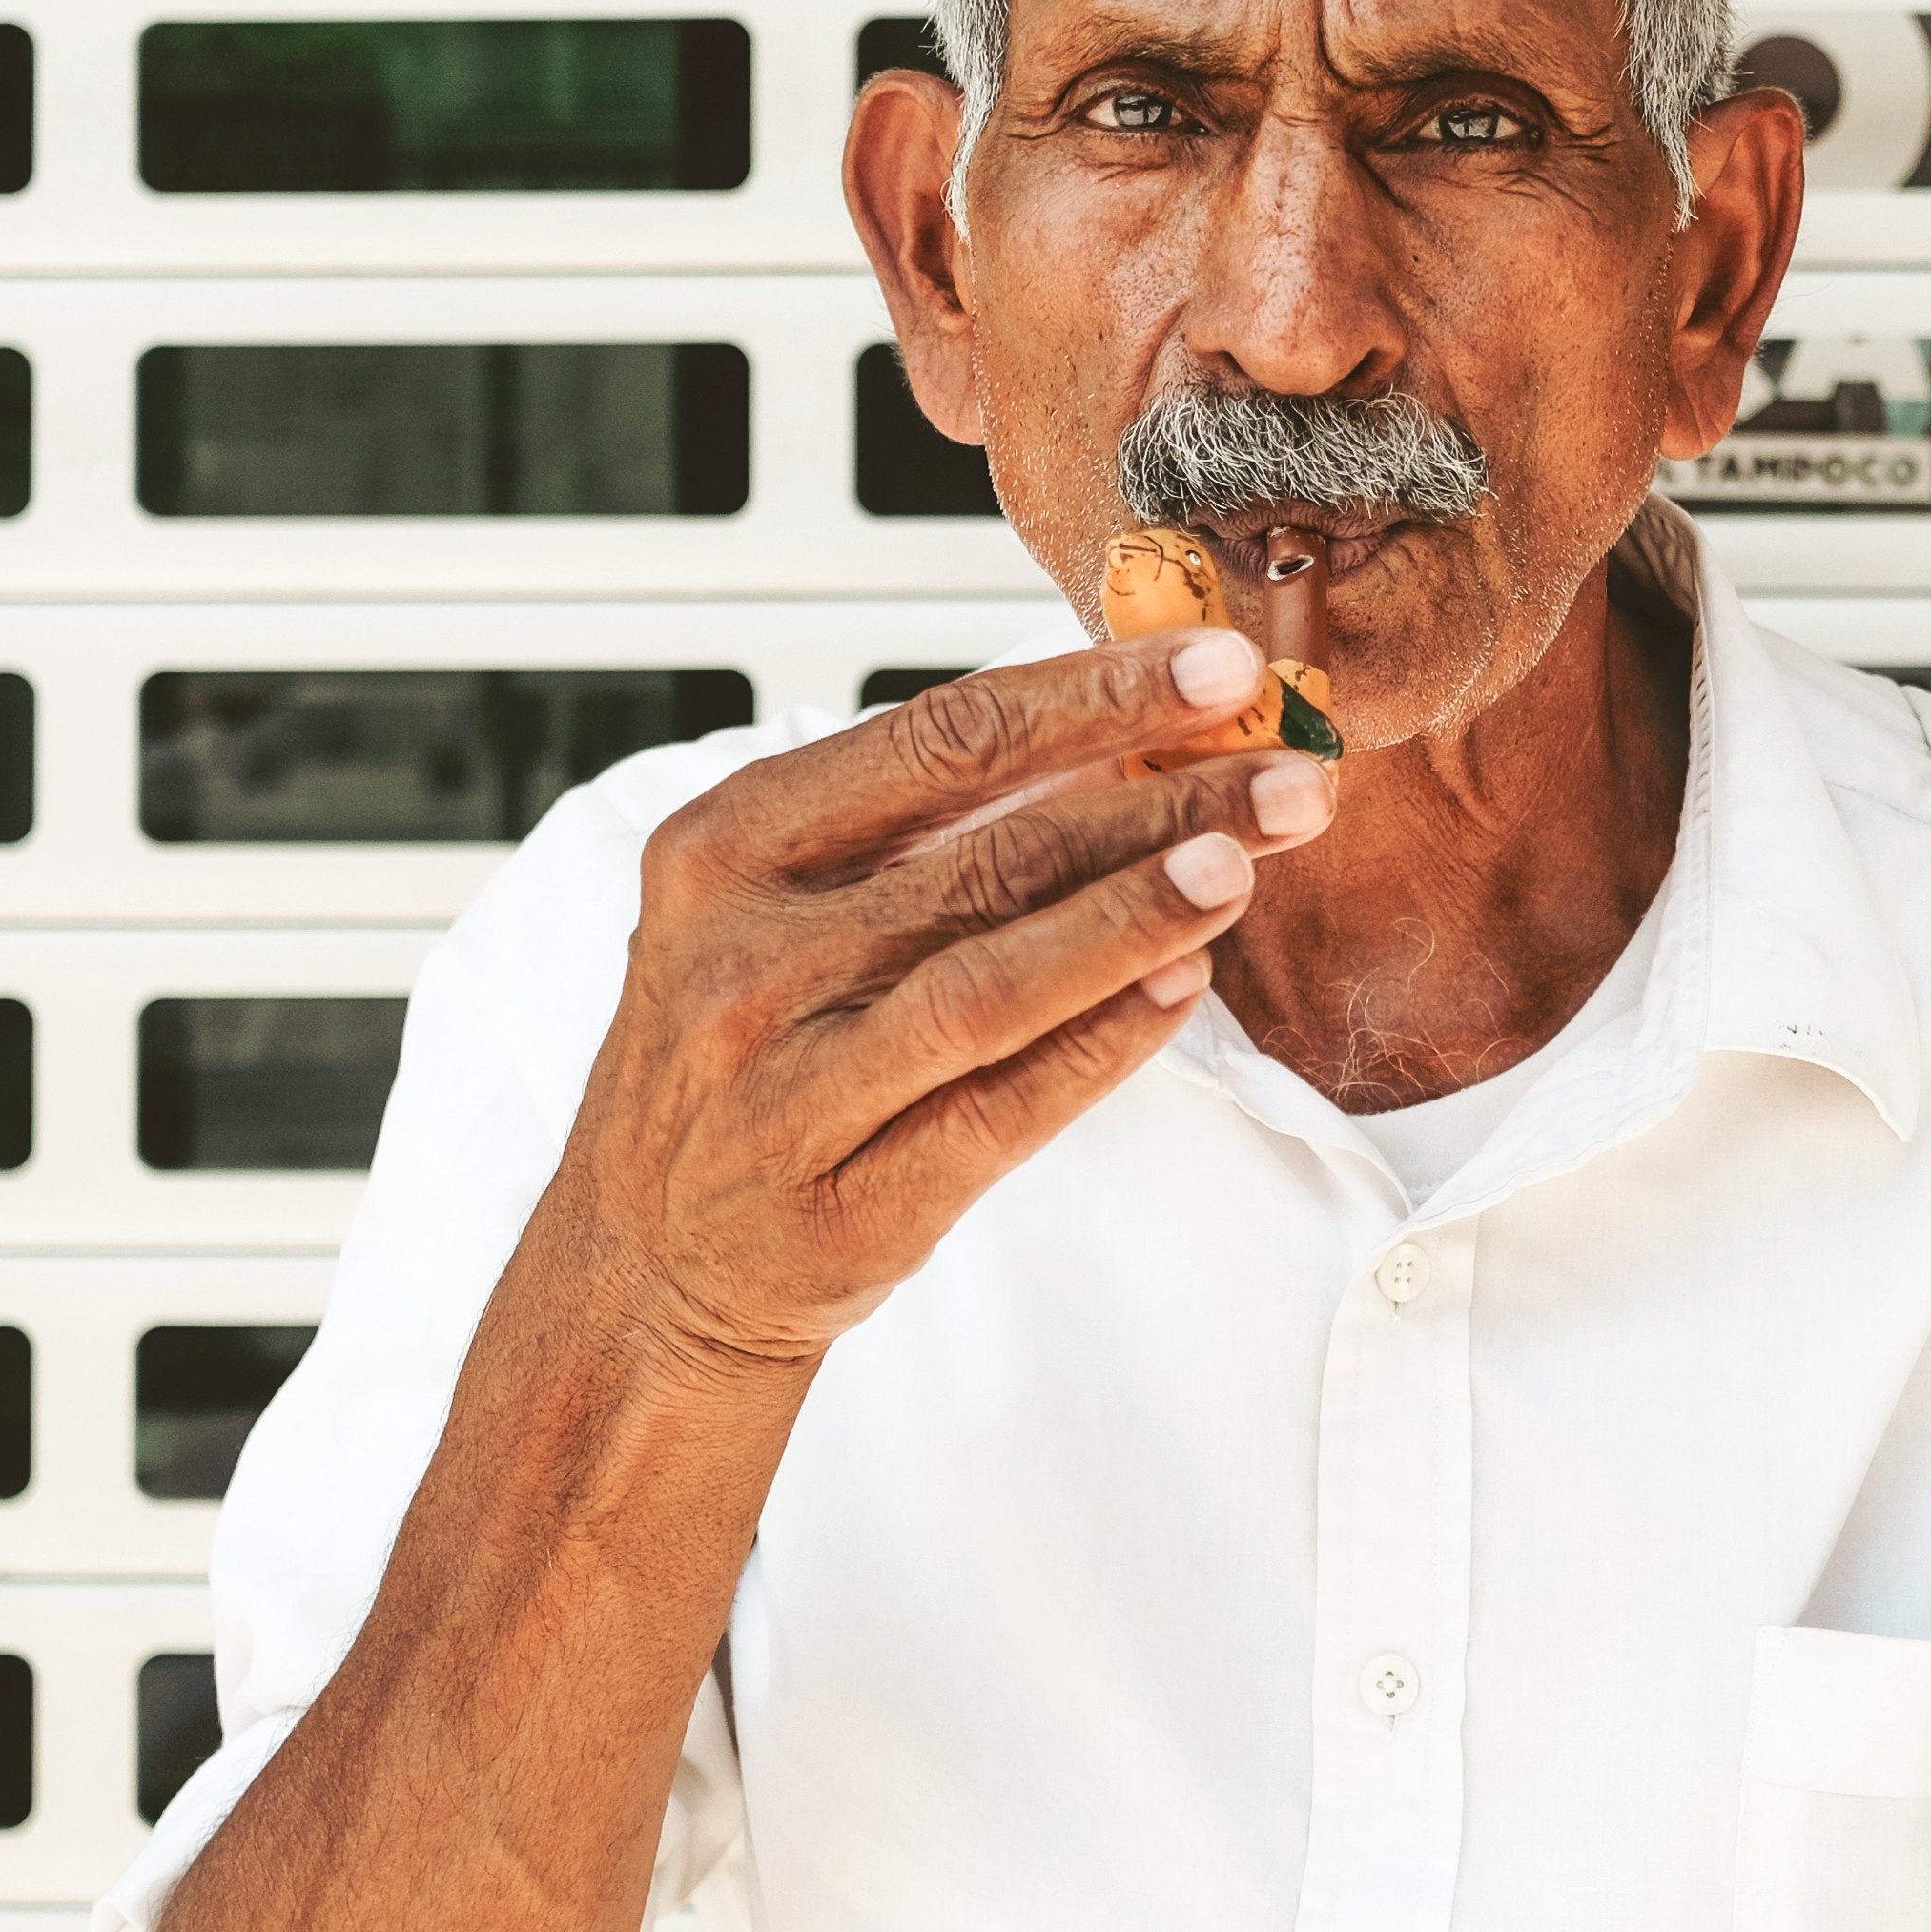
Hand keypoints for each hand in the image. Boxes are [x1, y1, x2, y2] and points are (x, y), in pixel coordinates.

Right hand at [559, 627, 1330, 1370]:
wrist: (645, 1263)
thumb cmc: (744, 1051)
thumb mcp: (775, 904)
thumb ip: (919, 824)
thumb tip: (1127, 732)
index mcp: (724, 848)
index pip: (938, 742)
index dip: (1091, 698)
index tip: (1215, 668)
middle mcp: (742, 960)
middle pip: (987, 855)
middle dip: (1159, 800)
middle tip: (1284, 769)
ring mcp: (786, 1088)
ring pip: (991, 980)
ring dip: (1136, 914)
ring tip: (1245, 861)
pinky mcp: (843, 1203)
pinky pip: (999, 1109)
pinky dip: (1102, 1044)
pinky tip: (1185, 986)